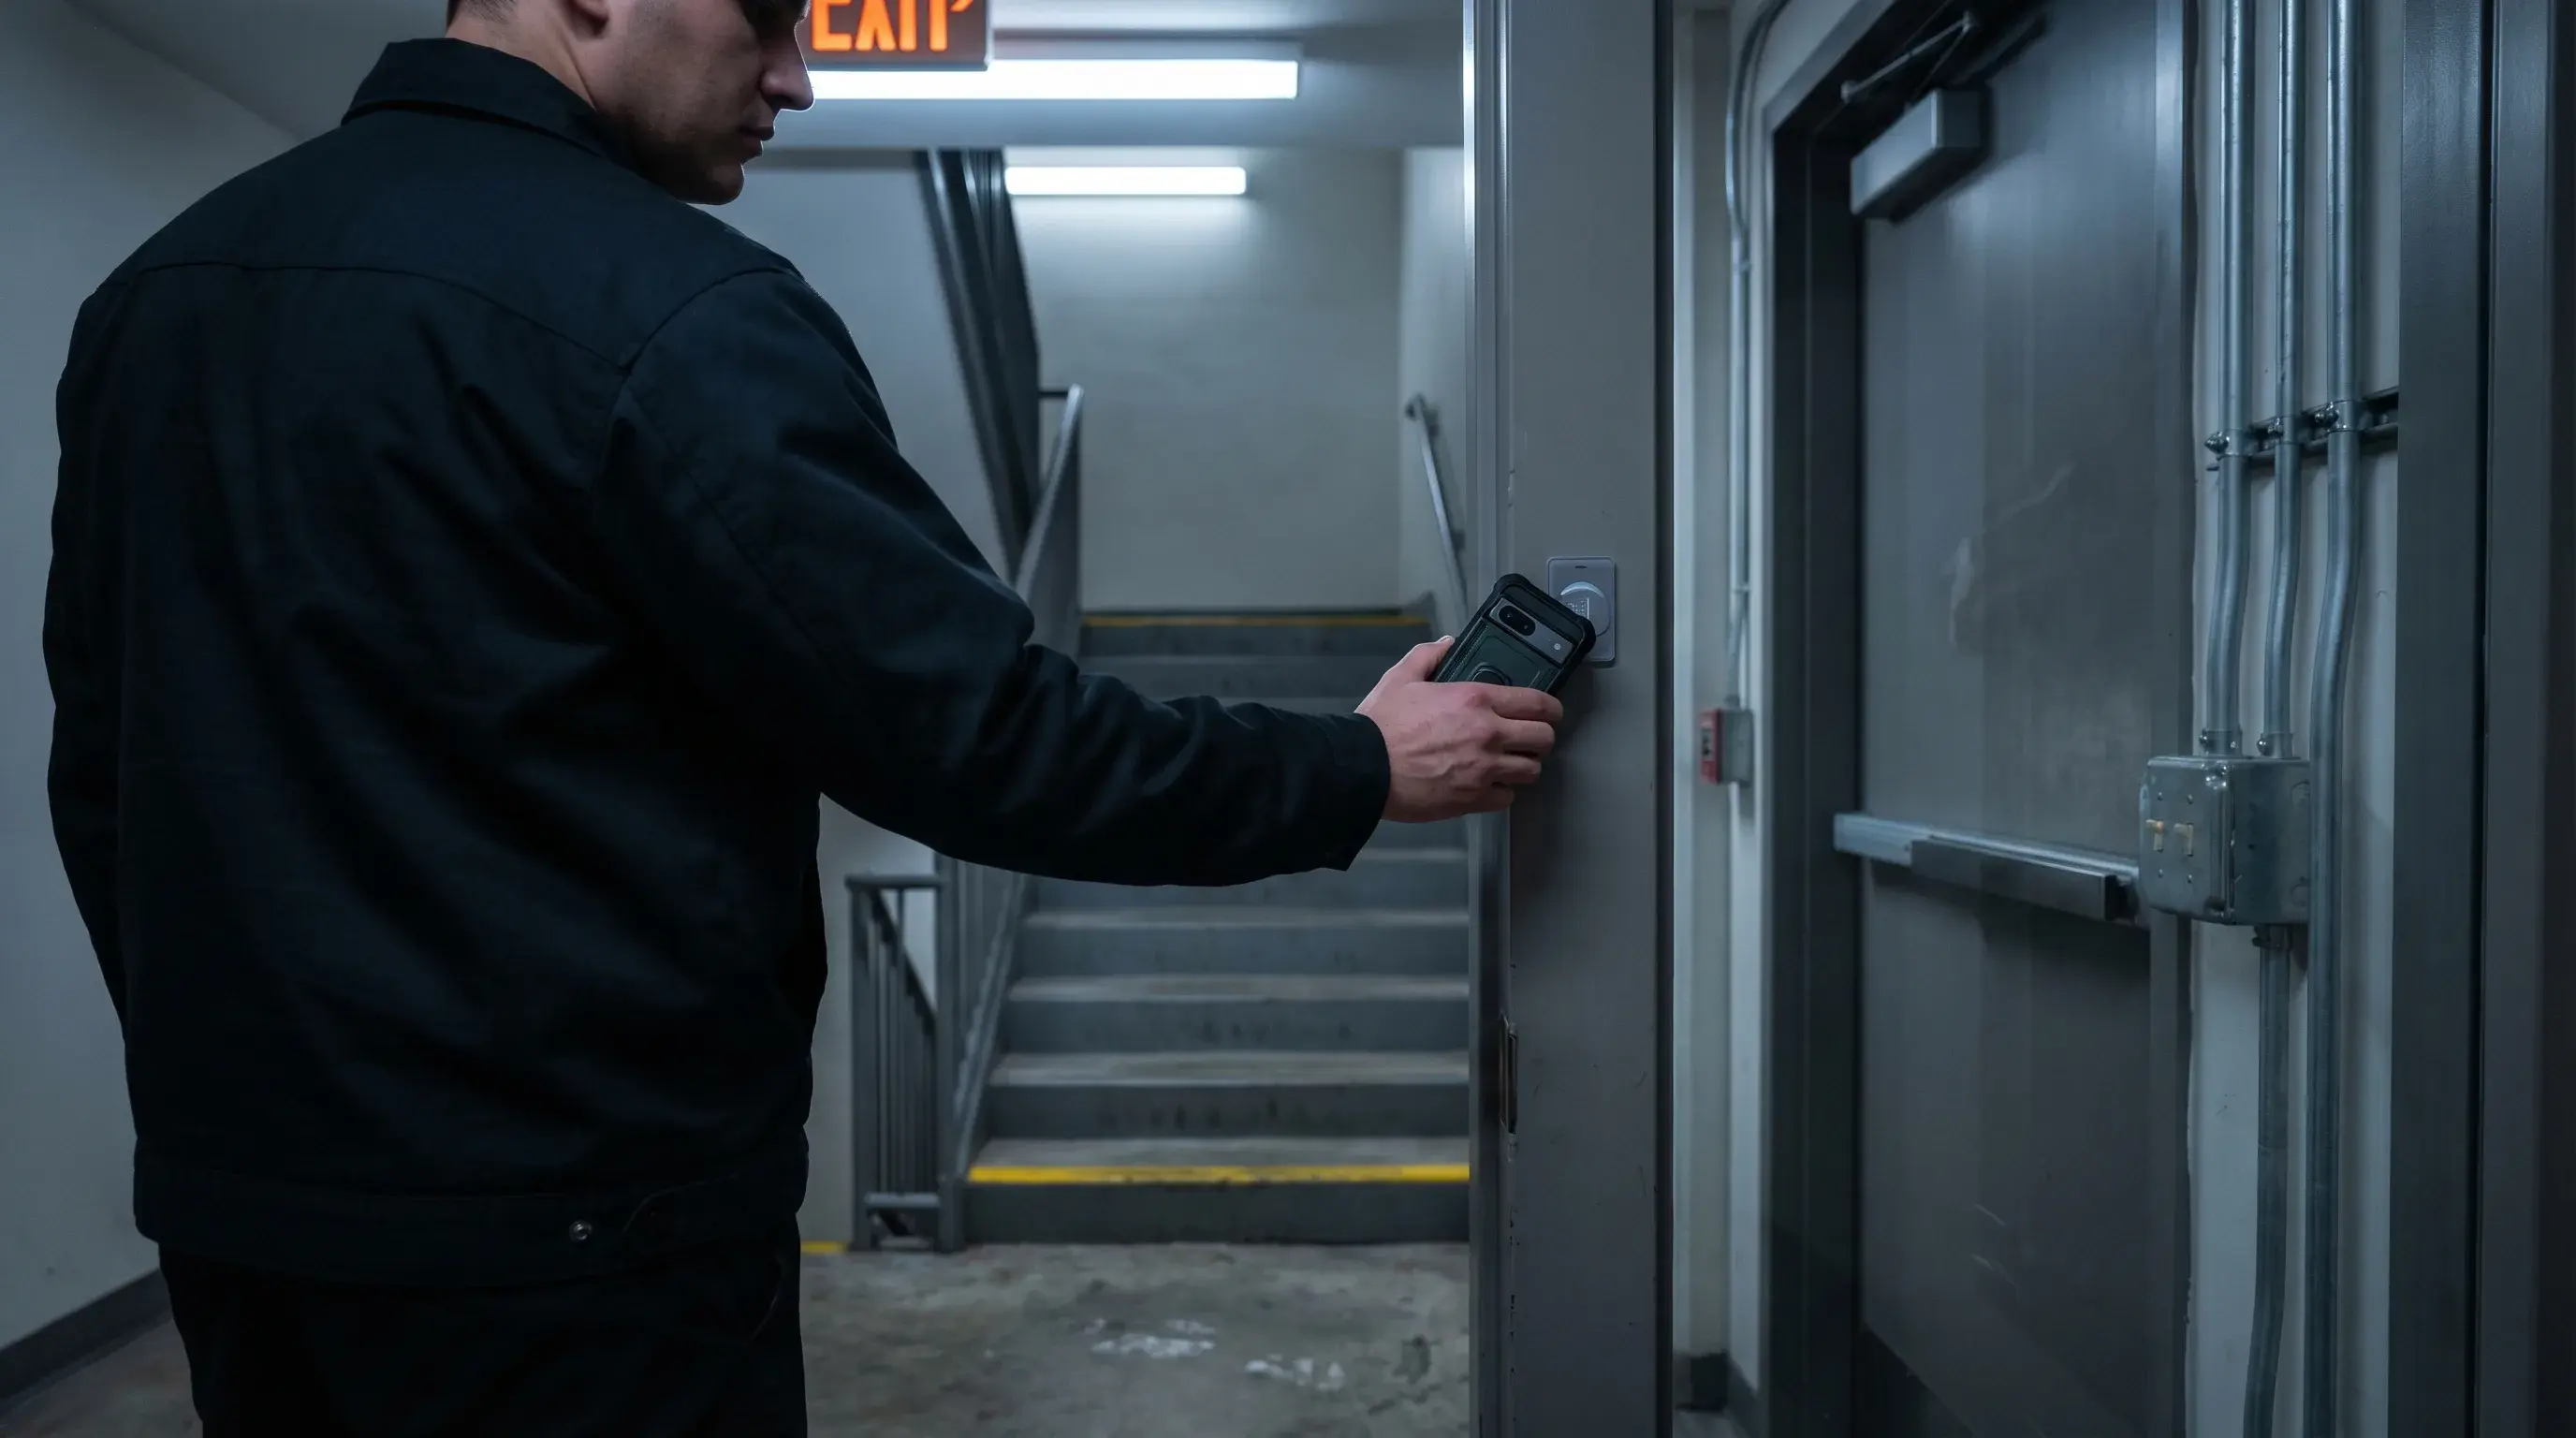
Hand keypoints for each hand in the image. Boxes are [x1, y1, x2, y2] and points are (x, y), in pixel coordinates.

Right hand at [1357, 638, 1563, 821]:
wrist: (1363, 768)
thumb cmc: (1380, 724)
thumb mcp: (1400, 678)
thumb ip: (1427, 656)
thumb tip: (1447, 644)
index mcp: (1476, 699)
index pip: (1538, 703)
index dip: (1551, 709)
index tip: (1550, 713)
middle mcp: (1489, 734)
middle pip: (1544, 739)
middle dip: (1541, 738)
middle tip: (1529, 739)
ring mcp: (1484, 770)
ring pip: (1531, 771)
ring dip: (1523, 766)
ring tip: (1510, 764)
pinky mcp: (1473, 800)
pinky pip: (1507, 798)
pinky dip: (1501, 793)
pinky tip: (1488, 786)